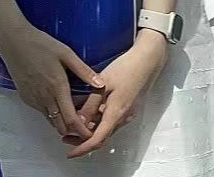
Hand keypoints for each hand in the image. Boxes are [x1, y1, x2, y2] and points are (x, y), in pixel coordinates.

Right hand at [0, 21, 104, 142]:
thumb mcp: (66, 53)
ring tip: (72, 112)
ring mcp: (33, 99)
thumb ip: (83, 70)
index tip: (91, 131)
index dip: (82, 130)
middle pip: (61, 127)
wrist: (14, 41)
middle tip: (84, 123)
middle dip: (74, 130)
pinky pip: (42, 112)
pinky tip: (57, 101)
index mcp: (57, 87)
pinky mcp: (26, 98)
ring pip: (51, 121)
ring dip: (62, 122)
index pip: (71, 120)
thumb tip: (100, 84)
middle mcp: (44, 98)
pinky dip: (51, 113)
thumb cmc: (40, 44)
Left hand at [66, 30, 168, 157]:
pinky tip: (87, 110)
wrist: (147, 60)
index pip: (97, 140)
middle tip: (66, 137)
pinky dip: (97, 119)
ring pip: (105, 128)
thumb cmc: (126, 68)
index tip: (70, 153)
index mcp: (116, 113)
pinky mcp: (127, 107)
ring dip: (89, 129)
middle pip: (100, 136)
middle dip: (82, 140)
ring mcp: (126, 113)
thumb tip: (78, 121)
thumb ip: (90, 104)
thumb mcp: (103, 84)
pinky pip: (110, 119)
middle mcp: (122, 118)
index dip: (82, 148)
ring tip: (73, 122)